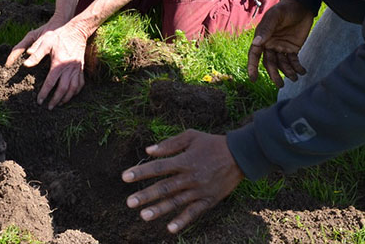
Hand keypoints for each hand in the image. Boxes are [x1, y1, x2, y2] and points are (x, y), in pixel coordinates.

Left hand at [6, 14, 87, 108]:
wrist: (77, 31)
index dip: (44, 93)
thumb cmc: (59, 36)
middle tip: (49, 107)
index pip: (50, 83)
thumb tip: (26, 65)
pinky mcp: (81, 68)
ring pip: (73, 88)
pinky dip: (76, 91)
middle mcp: (69, 68)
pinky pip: (81, 83)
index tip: (39, 101)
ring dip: (66, 98)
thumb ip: (36, 54)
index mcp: (58, 64)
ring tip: (59, 104)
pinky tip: (71, 94)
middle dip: (56, 100)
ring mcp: (77, 69)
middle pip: (63, 89)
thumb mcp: (46, 42)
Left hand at [122, 130, 243, 234]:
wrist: (240, 155)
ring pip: (176, 202)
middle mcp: (190, 177)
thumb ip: (169, 144)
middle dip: (145, 195)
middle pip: (164, 187)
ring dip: (159, 209)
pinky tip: (170, 228)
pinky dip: (182, 221)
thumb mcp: (191, 136)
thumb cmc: (212, 143)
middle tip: (129, 202)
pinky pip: (194, 213)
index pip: (158, 167)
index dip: (141, 172)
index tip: (124, 177)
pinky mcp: (209, 200)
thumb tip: (148, 150)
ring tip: (143, 215)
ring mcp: (200, 190)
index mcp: (184, 160)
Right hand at [246, 0, 314, 86]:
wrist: (301, 5)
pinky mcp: (293, 48)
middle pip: (270, 63)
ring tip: (295, 78)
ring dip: (287, 72)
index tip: (253, 79)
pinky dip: (297, 68)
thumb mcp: (275, 17)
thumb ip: (266, 29)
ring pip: (282, 64)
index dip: (252, 67)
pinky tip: (302, 72)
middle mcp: (270, 45)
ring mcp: (281, 47)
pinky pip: (293, 61)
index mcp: (262, 38)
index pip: (255, 54)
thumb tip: (256, 43)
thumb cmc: (285, 9)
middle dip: (274, 74)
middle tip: (280, 85)